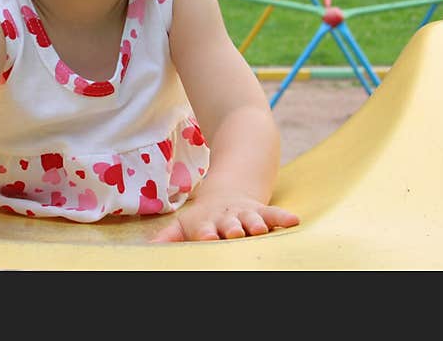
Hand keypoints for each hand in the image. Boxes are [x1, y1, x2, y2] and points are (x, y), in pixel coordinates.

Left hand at [151, 185, 298, 241]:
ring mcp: (246, 215)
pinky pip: (274, 214)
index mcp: (207, 223)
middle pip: (230, 225)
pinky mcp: (262, 212)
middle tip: (234, 233)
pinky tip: (294, 220)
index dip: (206, 233)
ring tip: (259, 229)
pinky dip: (283, 216)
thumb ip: (169, 237)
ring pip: (253, 220)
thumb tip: (147, 249)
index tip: (206, 238)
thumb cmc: (203, 218)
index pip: (205, 230)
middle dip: (232, 229)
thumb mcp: (184, 224)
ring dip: (255, 224)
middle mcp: (227, 219)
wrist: (227, 192)